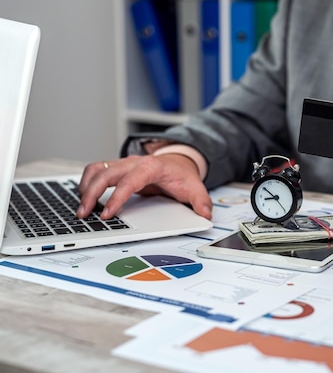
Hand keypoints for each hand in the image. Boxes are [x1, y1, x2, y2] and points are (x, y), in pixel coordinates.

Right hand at [77, 154, 212, 219]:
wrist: (179, 162)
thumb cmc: (182, 175)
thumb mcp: (196, 188)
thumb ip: (201, 202)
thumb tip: (205, 214)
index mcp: (152, 167)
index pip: (130, 181)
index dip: (117, 197)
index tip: (109, 214)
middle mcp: (134, 162)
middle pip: (106, 174)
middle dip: (92, 193)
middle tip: (85, 214)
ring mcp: (123, 164)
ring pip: (96, 170)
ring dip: (85, 187)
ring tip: (81, 209)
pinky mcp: (116, 168)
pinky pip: (95, 171)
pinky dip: (86, 183)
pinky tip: (84, 199)